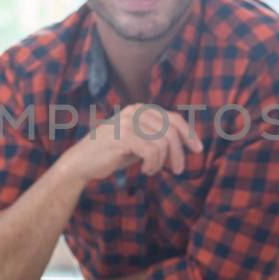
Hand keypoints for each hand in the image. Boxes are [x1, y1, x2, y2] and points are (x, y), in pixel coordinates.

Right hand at [55, 103, 202, 183]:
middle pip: (171, 131)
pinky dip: (152, 165)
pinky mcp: (124, 137)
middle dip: (178, 153)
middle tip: (178, 170)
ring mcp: (129, 122)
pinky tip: (144, 170)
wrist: (81, 162)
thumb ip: (155, 136)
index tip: (197, 149)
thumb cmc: (111, 153)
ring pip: (163, 143)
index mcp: (140, 109)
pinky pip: (152, 152)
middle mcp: (135, 111)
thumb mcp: (137, 140)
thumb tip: (183, 143)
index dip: (189, 133)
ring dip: (161, 162)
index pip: (173, 118)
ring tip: (151, 170)